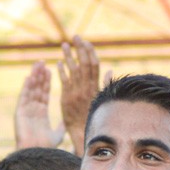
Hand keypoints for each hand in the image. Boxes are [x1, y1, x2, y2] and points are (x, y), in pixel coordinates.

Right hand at [13, 61, 62, 149]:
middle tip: (43, 63)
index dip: (47, 83)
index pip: (44, 95)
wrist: (36, 154)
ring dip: (34, 77)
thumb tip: (67, 120)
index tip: (50, 71)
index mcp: (41, 114)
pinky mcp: (19, 112)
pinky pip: (23, 97)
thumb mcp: (58, 133)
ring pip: (30, 90)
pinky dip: (26, 87)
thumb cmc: (46, 147)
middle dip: (40, 76)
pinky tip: (29, 76)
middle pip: (37, 90)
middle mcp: (32, 111)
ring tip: (37, 65)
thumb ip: (61, 125)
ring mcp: (25, 111)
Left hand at [58, 35, 101, 154]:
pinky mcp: (66, 99)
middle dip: (80, 49)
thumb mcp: (102, 98)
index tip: (85, 41)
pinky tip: (58, 62)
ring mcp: (76, 92)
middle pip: (84, 64)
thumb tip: (111, 69)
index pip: (94, 64)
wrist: (83, 133)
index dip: (89, 51)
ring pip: (73, 70)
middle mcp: (86, 87)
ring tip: (64, 45)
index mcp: (95, 86)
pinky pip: (63, 82)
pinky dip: (61, 71)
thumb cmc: (93, 116)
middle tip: (75, 37)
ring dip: (69, 56)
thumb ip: (105, 84)